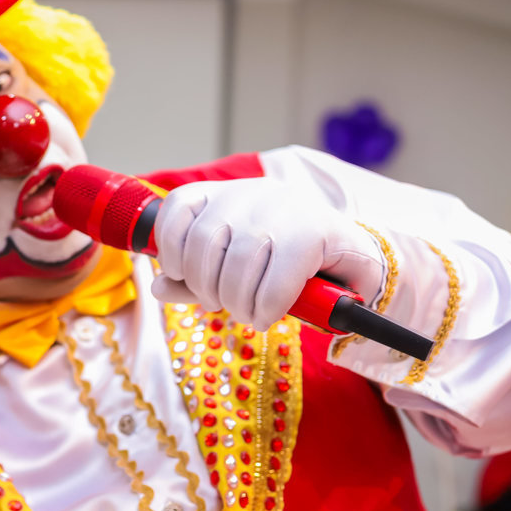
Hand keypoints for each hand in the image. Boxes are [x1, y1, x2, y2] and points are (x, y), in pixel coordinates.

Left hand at [151, 177, 382, 328]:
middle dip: (205, 287)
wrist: (353, 261)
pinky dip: (266, 307)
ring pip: (238, 264)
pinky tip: (266, 316)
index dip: (170, 247)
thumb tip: (157, 287)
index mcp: (224, 194)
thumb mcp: (229, 270)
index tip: (180, 274)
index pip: (179, 207)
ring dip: (237, 302)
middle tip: (222, 305)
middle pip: (203, 244)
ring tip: (247, 313)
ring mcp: (284, 209)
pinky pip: (276, 280)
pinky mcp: (315, 232)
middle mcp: (251, 193)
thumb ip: (191, 279)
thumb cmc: (283, 265)